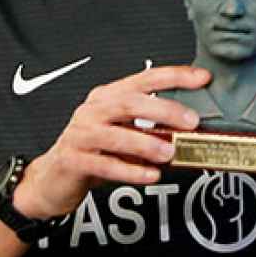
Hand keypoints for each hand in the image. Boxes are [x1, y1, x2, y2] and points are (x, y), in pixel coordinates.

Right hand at [13, 65, 207, 220]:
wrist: (53, 180)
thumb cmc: (94, 153)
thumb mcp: (124, 134)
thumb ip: (151, 128)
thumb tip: (191, 130)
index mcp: (107, 97)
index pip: (144, 79)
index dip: (174, 76)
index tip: (202, 77)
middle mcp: (92, 111)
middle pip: (129, 102)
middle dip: (163, 109)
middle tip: (191, 121)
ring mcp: (80, 135)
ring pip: (115, 135)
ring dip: (146, 143)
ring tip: (170, 152)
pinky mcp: (73, 160)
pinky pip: (104, 165)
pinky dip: (130, 170)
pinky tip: (150, 175)